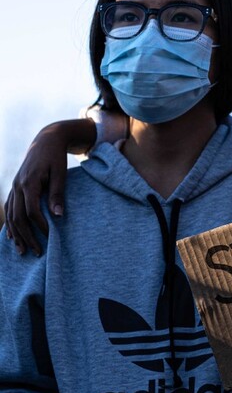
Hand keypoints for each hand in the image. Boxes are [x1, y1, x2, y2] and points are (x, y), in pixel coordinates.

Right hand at [4, 120, 88, 254]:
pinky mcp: (15, 187)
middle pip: (18, 217)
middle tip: (38, 252)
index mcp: (29, 183)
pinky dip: (11, 223)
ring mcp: (13, 187)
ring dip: (16, 234)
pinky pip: (9, 208)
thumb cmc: (56, 157)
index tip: (50, 236)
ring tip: (23, 251)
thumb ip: (58, 194)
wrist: (46, 140)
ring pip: (11, 215)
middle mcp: (17, 186)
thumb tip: (59, 216)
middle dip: (27, 236)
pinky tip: (12, 236)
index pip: (31, 211)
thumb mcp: (61, 174)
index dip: (40, 226)